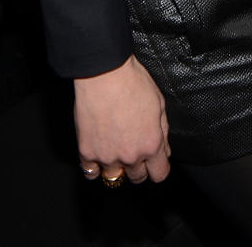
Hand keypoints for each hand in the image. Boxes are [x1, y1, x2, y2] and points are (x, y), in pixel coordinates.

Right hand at [75, 55, 169, 183]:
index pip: (159, 174)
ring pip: (113, 176)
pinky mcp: (86, 152)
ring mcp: (107, 156)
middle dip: (139, 167)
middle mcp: (130, 155)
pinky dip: (94, 166)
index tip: (155, 163)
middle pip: (137, 177)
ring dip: (116, 166)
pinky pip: (90, 172)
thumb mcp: (160, 104)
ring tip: (115, 149)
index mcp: (151, 144)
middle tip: (134, 150)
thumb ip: (163, 131)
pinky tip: (98, 153)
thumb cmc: (134, 83)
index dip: (158, 168)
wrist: (105, 75)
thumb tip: (164, 150)